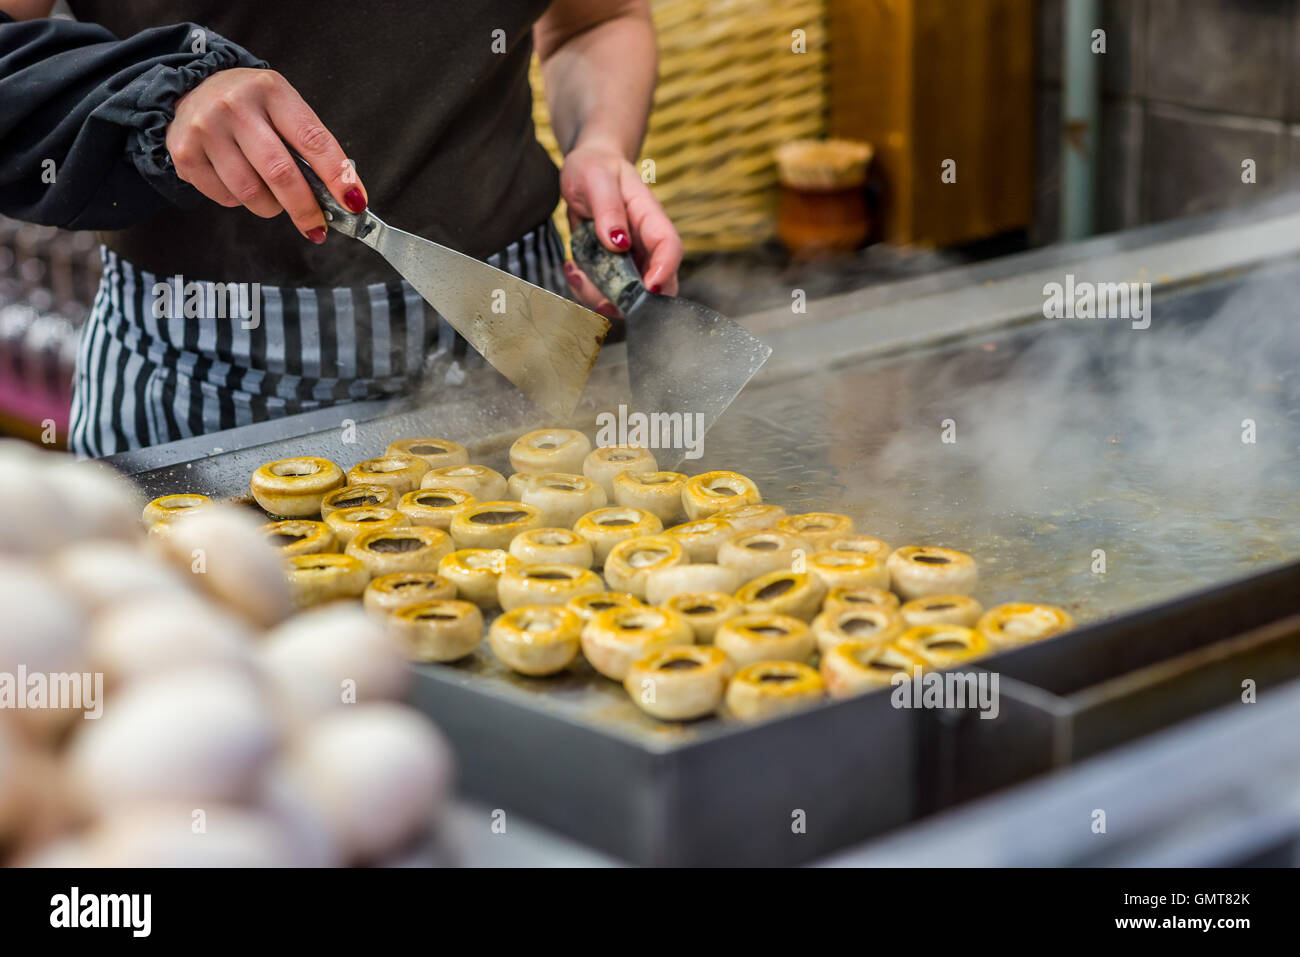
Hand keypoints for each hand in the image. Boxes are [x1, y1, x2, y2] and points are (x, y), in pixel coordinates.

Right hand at [165, 68, 365, 242]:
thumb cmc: (252, 106)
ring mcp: (206, 129)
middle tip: (318, 227)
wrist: (193, 88)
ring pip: (252, 193)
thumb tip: (343, 196)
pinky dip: (241, 201)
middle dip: (306, 208)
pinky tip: (240, 182)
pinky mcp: (185, 153)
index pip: (313, 140)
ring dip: (272, 207)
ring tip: (274, 198)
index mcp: (271, 90)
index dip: (337, 176)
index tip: (354, 203)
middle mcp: (235, 106)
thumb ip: (310, 146)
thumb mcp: (284, 108)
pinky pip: (226, 197)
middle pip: (280, 173)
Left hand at [560, 142, 682, 314]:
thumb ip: (608, 208)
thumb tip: (618, 242)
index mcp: (649, 218)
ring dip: (601, 297)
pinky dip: (586, 291)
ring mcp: (631, 259)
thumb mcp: (596, 179)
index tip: (647, 288)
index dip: (665, 270)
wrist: (586, 170)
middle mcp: (645, 244)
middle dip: (632, 300)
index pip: (670, 247)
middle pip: (657, 283)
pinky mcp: (613, 268)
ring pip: (629, 295)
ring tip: (575, 273)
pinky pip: (606, 291)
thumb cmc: (595, 168)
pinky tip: (572, 268)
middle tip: (601, 298)